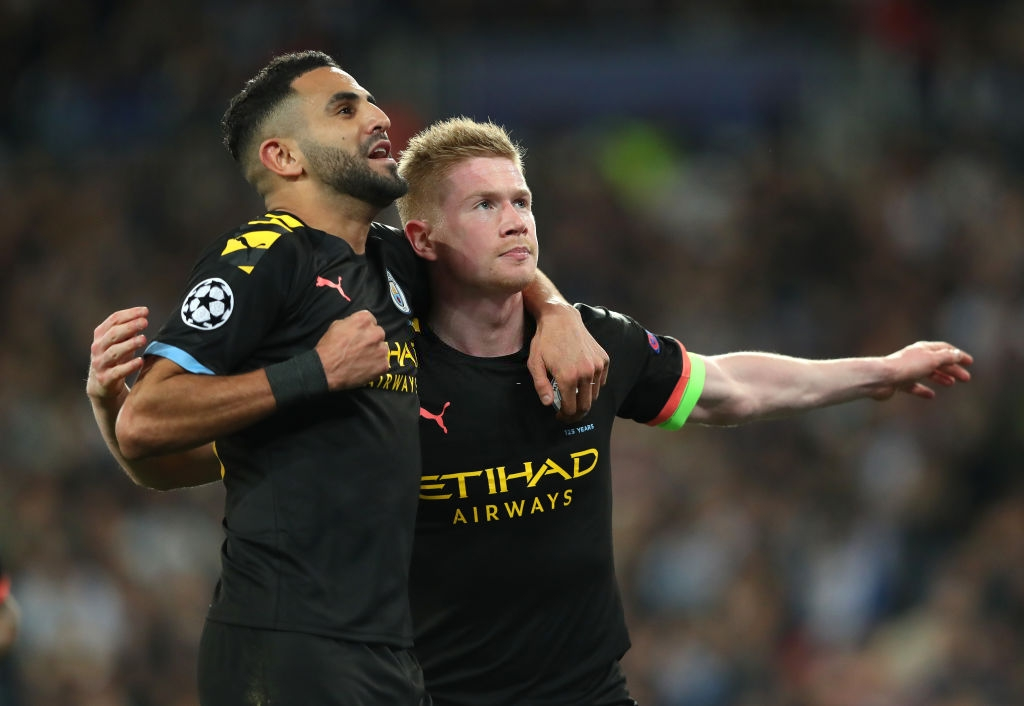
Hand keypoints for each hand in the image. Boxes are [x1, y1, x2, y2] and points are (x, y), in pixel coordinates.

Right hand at [88, 307, 150, 403]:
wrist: (102, 386)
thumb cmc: (115, 359)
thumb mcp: (120, 343)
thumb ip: (128, 331)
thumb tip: (142, 316)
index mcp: (100, 335)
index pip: (113, 320)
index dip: (129, 314)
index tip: (145, 311)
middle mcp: (97, 348)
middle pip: (112, 334)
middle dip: (129, 327)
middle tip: (145, 322)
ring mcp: (100, 364)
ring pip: (113, 352)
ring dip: (129, 344)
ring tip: (144, 339)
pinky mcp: (105, 379)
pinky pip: (117, 372)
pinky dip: (129, 366)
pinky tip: (140, 361)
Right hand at [315, 310, 390, 389]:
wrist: (326, 370)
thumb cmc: (328, 348)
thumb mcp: (336, 325)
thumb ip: (351, 321)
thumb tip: (358, 324)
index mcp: (364, 320)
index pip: (371, 320)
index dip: (364, 328)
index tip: (359, 335)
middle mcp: (376, 333)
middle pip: (378, 334)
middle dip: (371, 339)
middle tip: (359, 348)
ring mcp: (381, 350)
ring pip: (382, 348)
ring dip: (375, 352)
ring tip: (361, 359)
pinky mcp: (383, 365)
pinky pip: (383, 364)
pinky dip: (375, 366)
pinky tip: (364, 368)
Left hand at [528, 304, 609, 420]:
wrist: (561, 318)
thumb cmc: (544, 340)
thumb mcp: (535, 363)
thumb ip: (541, 386)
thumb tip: (548, 404)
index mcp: (568, 377)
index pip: (571, 409)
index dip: (565, 417)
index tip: (560, 417)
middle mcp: (585, 373)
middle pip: (585, 406)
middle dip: (576, 414)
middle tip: (567, 414)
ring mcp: (597, 366)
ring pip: (594, 395)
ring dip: (584, 399)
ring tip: (573, 396)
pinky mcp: (603, 359)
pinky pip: (601, 381)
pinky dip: (593, 386)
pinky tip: (581, 381)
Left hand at [873, 341, 972, 399]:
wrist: (880, 378)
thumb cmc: (906, 367)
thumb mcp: (932, 360)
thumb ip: (946, 357)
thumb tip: (958, 354)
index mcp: (923, 349)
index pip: (944, 349)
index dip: (958, 355)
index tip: (970, 362)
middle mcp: (915, 357)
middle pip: (937, 362)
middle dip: (952, 369)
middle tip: (966, 378)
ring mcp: (906, 370)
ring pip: (927, 373)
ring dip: (940, 377)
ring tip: (951, 384)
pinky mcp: (898, 382)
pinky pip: (914, 386)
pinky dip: (923, 390)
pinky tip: (931, 396)